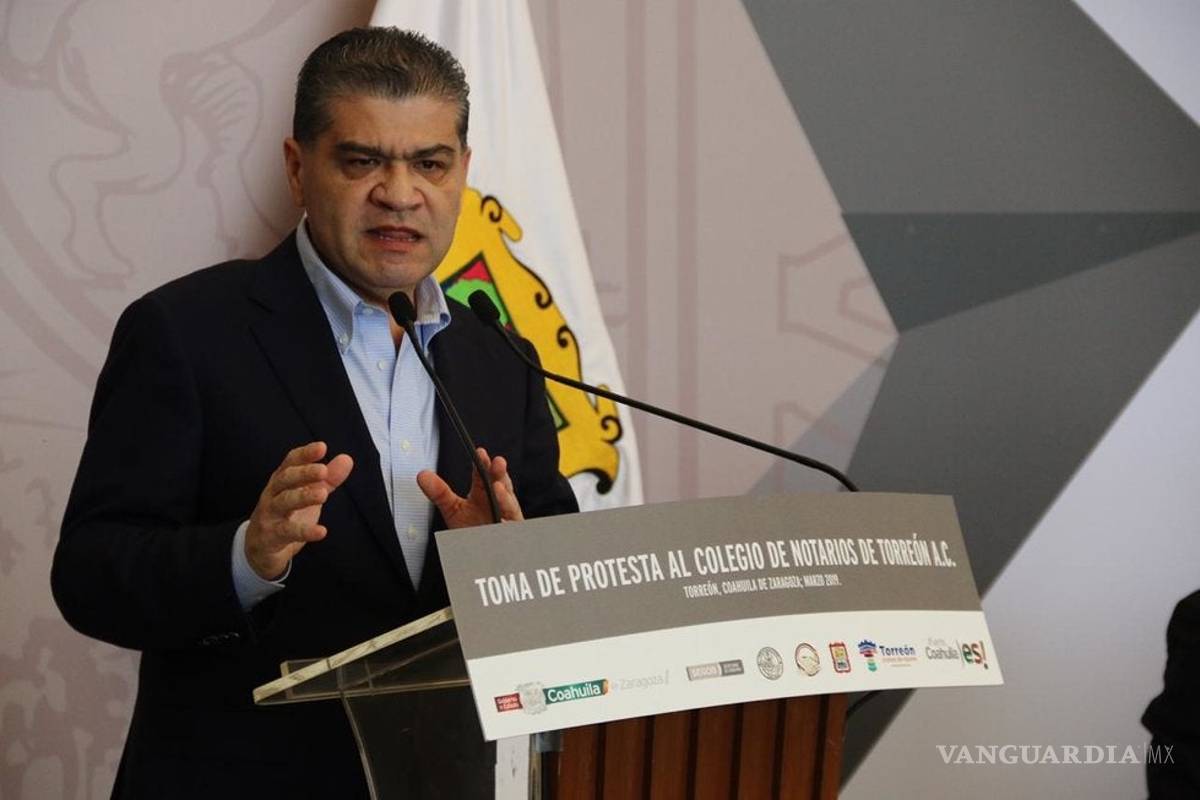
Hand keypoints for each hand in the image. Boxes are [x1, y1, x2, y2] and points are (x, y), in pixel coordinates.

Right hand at [245, 441, 353, 579]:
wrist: (260, 549)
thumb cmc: (286, 516)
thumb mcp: (308, 495)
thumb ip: (328, 479)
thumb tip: (347, 459)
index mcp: (282, 481)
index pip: (290, 462)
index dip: (305, 454)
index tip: (322, 447)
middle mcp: (272, 494)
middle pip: (285, 479)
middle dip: (303, 473)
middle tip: (323, 470)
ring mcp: (269, 515)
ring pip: (284, 502)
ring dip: (303, 497)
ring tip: (323, 495)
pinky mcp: (270, 536)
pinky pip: (286, 532)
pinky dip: (304, 532)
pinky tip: (321, 531)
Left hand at [417, 448, 522, 527]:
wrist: (478, 552)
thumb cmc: (472, 528)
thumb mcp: (452, 509)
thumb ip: (440, 493)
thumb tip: (422, 475)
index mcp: (484, 492)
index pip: (484, 475)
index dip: (483, 464)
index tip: (479, 453)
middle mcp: (499, 502)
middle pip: (502, 484)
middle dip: (500, 474)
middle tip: (497, 462)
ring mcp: (507, 517)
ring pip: (510, 505)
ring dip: (505, 497)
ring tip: (497, 487)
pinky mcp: (512, 533)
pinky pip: (511, 527)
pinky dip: (507, 523)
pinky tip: (502, 519)